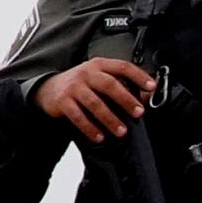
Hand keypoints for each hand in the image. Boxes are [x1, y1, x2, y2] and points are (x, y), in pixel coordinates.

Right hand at [36, 56, 159, 141]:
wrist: (49, 89)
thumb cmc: (82, 84)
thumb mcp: (100, 78)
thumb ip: (122, 84)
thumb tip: (148, 96)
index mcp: (100, 65)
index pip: (122, 66)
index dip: (139, 76)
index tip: (152, 87)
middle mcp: (87, 73)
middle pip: (109, 84)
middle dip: (126, 99)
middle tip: (139, 113)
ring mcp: (74, 87)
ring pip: (94, 103)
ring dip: (110, 119)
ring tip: (122, 131)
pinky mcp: (63, 101)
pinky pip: (78, 116)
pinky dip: (90, 128)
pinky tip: (99, 136)